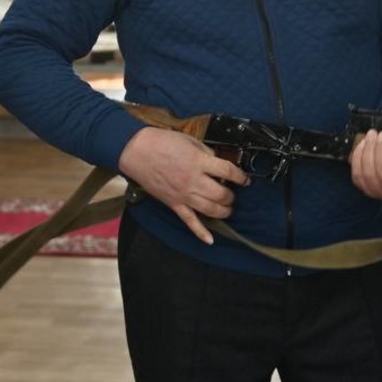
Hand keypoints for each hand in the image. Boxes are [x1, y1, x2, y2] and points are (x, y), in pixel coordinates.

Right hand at [117, 126, 249, 244]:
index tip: (245, 179)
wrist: (136, 151)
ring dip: (223, 211)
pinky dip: (200, 232)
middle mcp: (193, 181)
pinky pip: (189, 221)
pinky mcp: (174, 204)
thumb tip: (217, 163)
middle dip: (231, 196)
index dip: (240, 176)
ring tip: (227, 208)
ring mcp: (183, 195)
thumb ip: (206, 153)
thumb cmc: (162, 142)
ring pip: (210, 210)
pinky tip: (210, 240)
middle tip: (232, 194)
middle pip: (221, 195)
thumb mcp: (189, 140)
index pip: (228, 172)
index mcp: (199, 162)